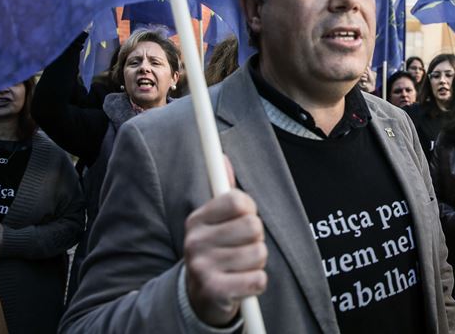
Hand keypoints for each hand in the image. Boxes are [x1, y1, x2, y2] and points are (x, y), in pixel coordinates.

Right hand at [184, 156, 267, 326]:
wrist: (199, 296)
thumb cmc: (216, 250)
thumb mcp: (215, 221)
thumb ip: (224, 191)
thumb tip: (223, 158)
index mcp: (197, 219)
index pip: (238, 200)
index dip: (249, 210)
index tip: (243, 220)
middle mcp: (195, 241)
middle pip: (253, 226)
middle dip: (256, 238)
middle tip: (243, 247)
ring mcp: (202, 267)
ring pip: (259, 253)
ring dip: (257, 262)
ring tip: (241, 266)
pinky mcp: (214, 291)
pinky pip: (258, 280)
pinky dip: (257, 282)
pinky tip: (243, 282)